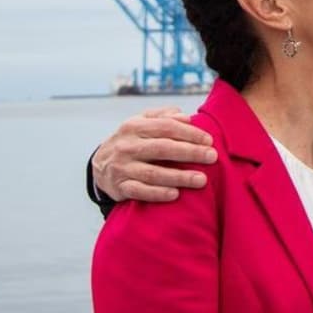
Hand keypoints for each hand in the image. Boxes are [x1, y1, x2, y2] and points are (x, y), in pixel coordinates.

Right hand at [92, 107, 217, 202]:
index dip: (189, 133)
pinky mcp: (120, 187)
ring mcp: (122, 167)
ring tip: (201, 180)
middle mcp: (127, 146)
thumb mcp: (142, 123)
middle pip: (163, 148)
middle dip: (190, 152)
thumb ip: (164, 117)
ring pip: (153, 173)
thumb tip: (186, 117)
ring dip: (179, 177)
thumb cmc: (132, 141)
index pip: (166, 127)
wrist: (99, 165)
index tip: (209, 141)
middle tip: (212, 157)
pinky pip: (140, 191)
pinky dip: (157, 193)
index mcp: (134, 126)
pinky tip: (175, 194)